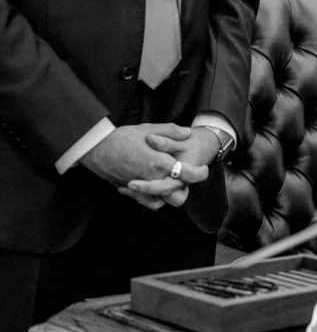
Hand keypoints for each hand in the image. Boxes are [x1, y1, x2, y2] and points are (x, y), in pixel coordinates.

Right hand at [82, 123, 208, 210]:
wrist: (97, 149)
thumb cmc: (122, 137)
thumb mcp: (149, 128)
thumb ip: (170, 131)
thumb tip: (187, 133)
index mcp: (160, 162)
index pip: (187, 174)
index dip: (199, 174)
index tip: (203, 169)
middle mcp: (152, 179)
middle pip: (179, 195)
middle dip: (185, 187)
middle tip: (187, 176)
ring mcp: (141, 189)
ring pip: (164, 201)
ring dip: (170, 194)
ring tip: (173, 180)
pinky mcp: (132, 193)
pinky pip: (150, 203)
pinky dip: (156, 198)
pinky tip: (156, 185)